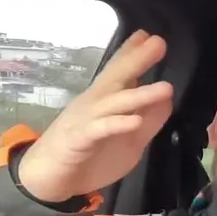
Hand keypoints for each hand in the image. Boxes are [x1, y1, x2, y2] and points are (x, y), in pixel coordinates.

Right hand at [16, 31, 171, 203]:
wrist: (49, 179)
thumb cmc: (89, 155)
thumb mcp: (131, 139)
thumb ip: (150, 120)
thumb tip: (168, 98)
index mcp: (105, 101)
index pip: (121, 73)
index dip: (133, 54)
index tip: (150, 36)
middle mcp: (94, 104)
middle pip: (116, 78)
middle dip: (136, 60)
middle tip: (158, 42)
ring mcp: (85, 120)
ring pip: (113, 103)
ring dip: (139, 95)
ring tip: (165, 88)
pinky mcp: (78, 140)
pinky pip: (99, 130)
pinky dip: (117, 125)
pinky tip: (134, 121)